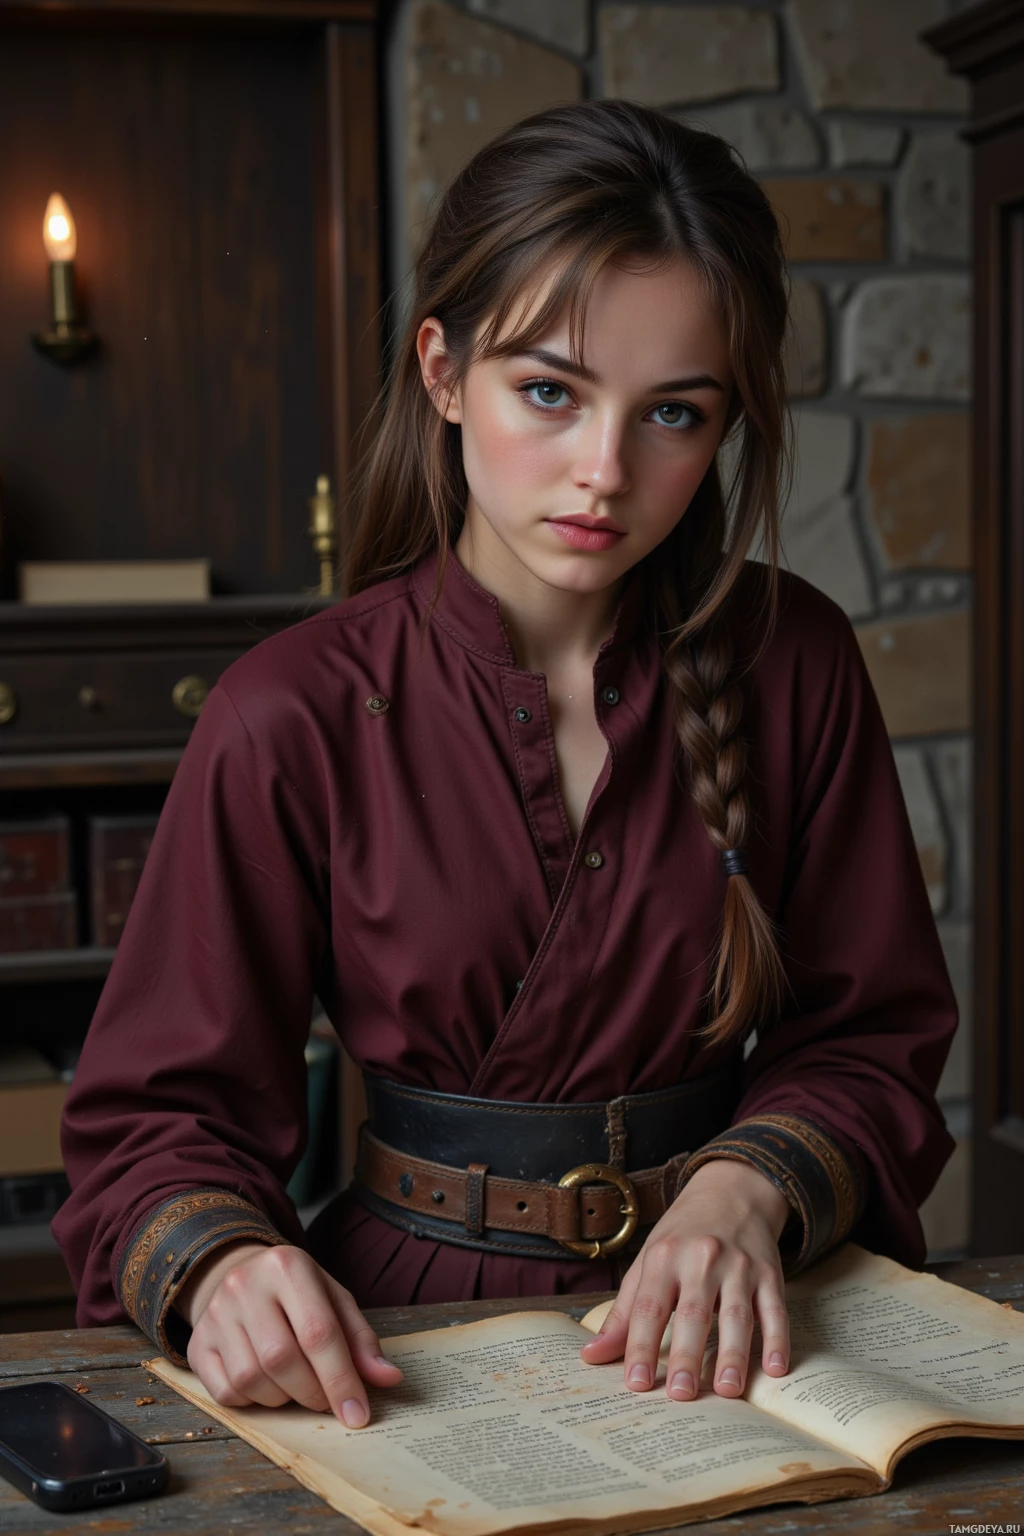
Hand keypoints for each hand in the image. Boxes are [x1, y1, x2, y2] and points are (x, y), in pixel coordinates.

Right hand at [174, 1241, 402, 1426]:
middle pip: (281, 1358)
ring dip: (283, 1398)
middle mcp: (244, 1284)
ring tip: (297, 1386)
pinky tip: (267, 1386)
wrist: (240, 1274)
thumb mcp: (333, 1300)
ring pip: (251, 1380)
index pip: (318, 1332)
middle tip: (326, 1400)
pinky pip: (225, 1393)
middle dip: (312, 1392)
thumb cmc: (295, 1293)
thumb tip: (388, 1379)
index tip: (357, 1414)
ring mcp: (214, 1314)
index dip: (341, 1379)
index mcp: (287, 1266)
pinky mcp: (197, 1343)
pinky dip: (252, 1402)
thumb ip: (361, 1340)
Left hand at [579, 1158, 792, 1400]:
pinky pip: (774, 1309)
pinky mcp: (769, 1273)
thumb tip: (591, 1356)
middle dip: (687, 1355)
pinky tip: (775, 1369)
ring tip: (727, 1391)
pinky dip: (777, 1339)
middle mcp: (702, 1259)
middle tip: (681, 1395)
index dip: (640, 1345)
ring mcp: (739, 1266)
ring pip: (737, 1315)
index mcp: (664, 1257)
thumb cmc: (681, 1235)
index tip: (636, 1383)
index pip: (649, 1307)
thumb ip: (623, 1311)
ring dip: (733, 1354)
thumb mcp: (647, 1261)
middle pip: (694, 1313)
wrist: (730, 1191)